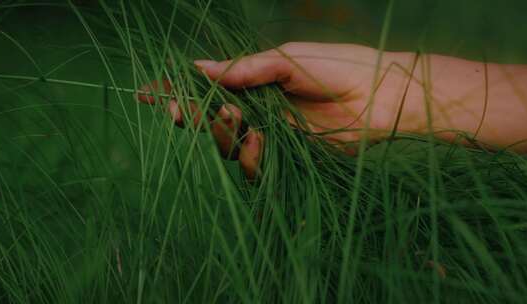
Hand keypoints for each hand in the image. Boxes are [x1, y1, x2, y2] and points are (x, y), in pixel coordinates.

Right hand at [139, 42, 413, 178]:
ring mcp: (271, 136)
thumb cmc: (338, 67)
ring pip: (227, 147)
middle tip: (184, 110)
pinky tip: (261, 141)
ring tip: (237, 119)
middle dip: (193, 117)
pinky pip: (255, 167)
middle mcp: (257, 110)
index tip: (146, 93)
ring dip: (221, 135)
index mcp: (253, 81)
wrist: (380, 96)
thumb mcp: (287, 60)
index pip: (206, 89)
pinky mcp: (288, 160)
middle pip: (208, 122)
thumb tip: (199, 68)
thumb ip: (244, 69)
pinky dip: (250, 156)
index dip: (175, 93)